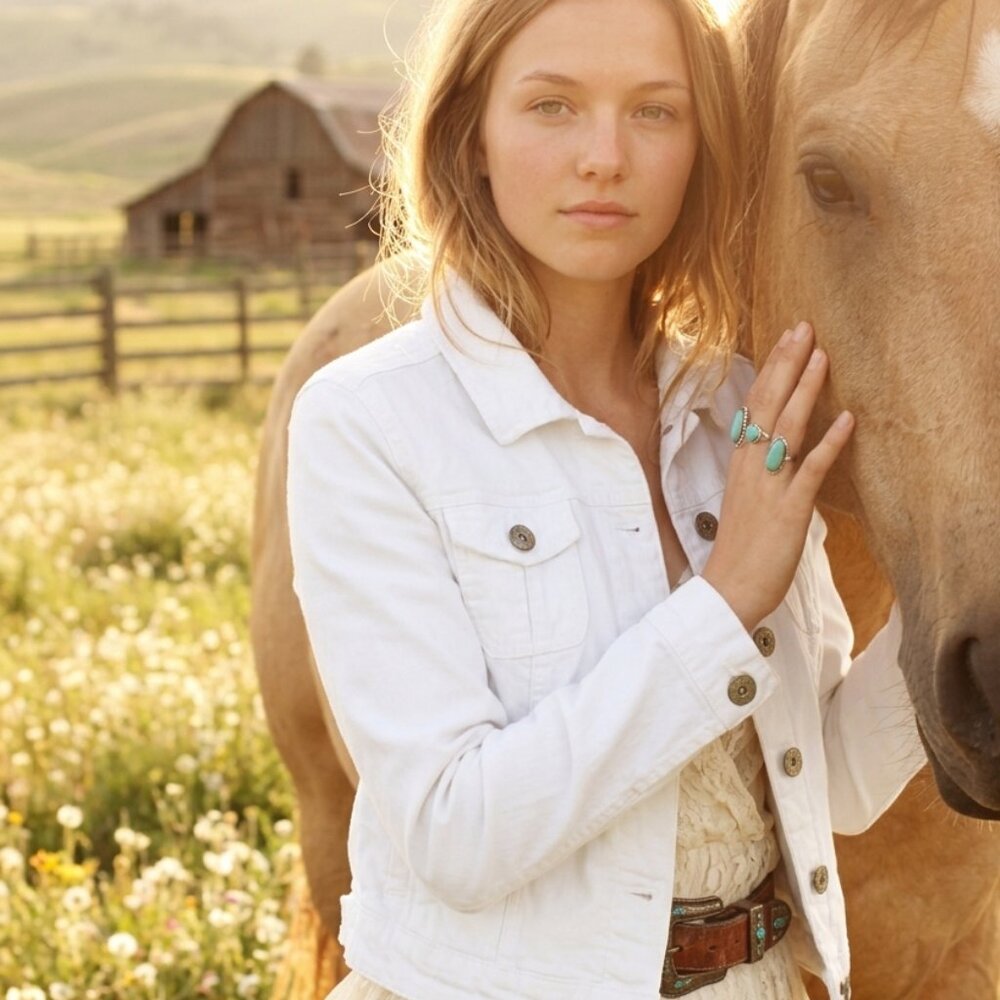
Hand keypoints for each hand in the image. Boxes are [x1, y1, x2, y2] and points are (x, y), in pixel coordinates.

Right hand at [701, 322, 853, 630]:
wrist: (728, 590)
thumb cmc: (738, 552)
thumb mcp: (745, 502)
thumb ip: (758, 472)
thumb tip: (774, 451)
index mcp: (740, 465)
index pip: (754, 408)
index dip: (771, 372)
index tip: (785, 341)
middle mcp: (751, 468)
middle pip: (767, 406)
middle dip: (785, 365)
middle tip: (802, 328)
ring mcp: (769, 487)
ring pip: (786, 428)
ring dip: (805, 390)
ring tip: (821, 355)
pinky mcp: (788, 511)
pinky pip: (810, 471)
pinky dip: (829, 444)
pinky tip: (847, 419)